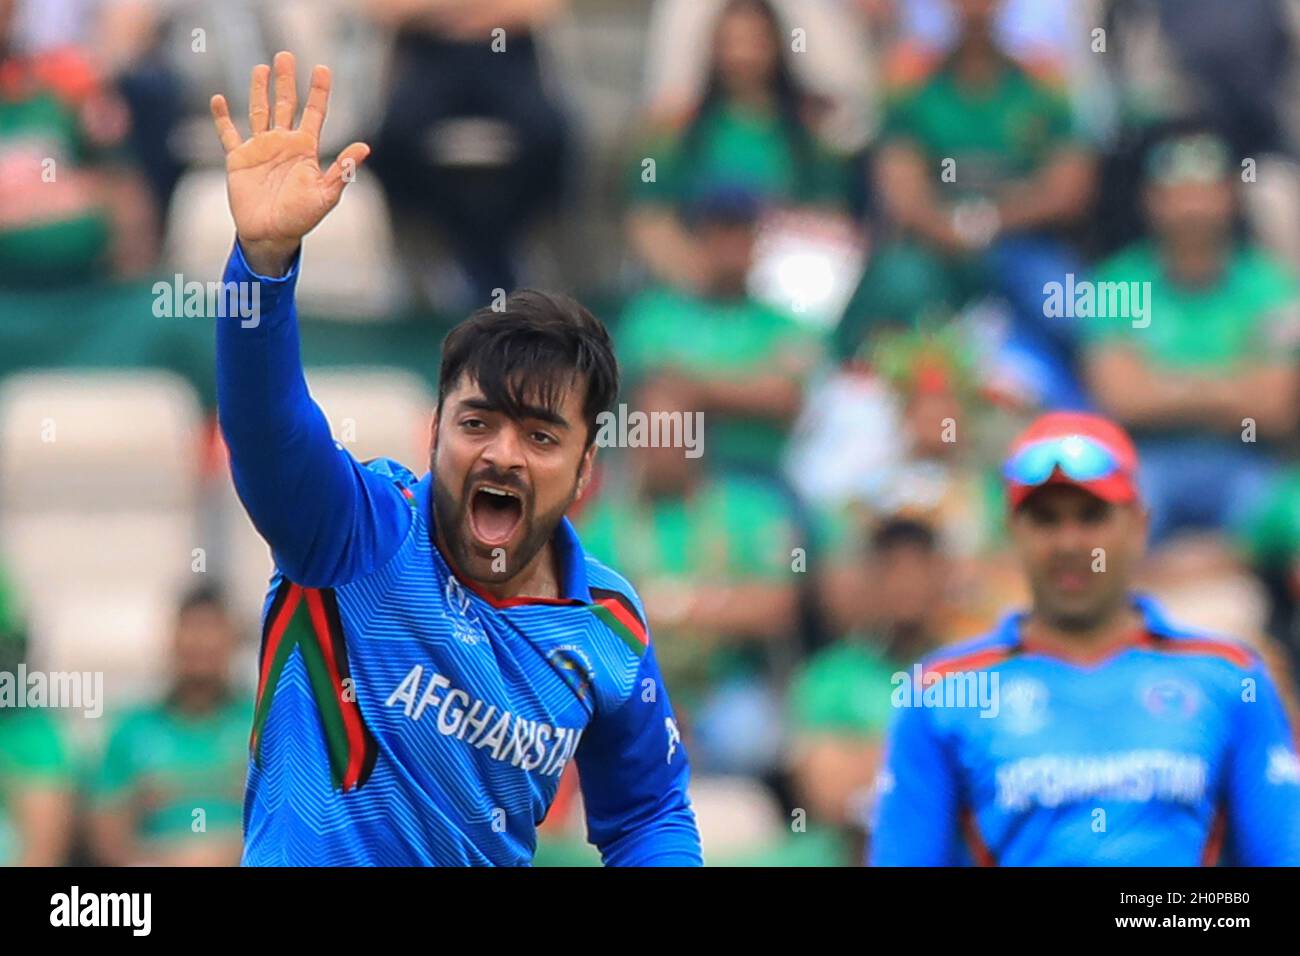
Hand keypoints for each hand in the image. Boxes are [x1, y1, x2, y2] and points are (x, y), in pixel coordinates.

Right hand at [209, 51, 368, 276]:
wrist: (271, 235)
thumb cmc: (301, 218)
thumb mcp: (326, 195)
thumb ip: (342, 170)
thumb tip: (364, 147)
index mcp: (306, 150)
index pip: (315, 114)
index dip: (319, 92)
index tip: (323, 69)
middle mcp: (284, 144)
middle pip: (286, 105)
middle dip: (287, 81)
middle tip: (286, 56)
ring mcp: (261, 149)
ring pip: (260, 111)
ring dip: (259, 90)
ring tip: (261, 67)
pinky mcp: (239, 159)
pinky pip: (229, 134)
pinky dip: (222, 118)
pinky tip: (218, 99)